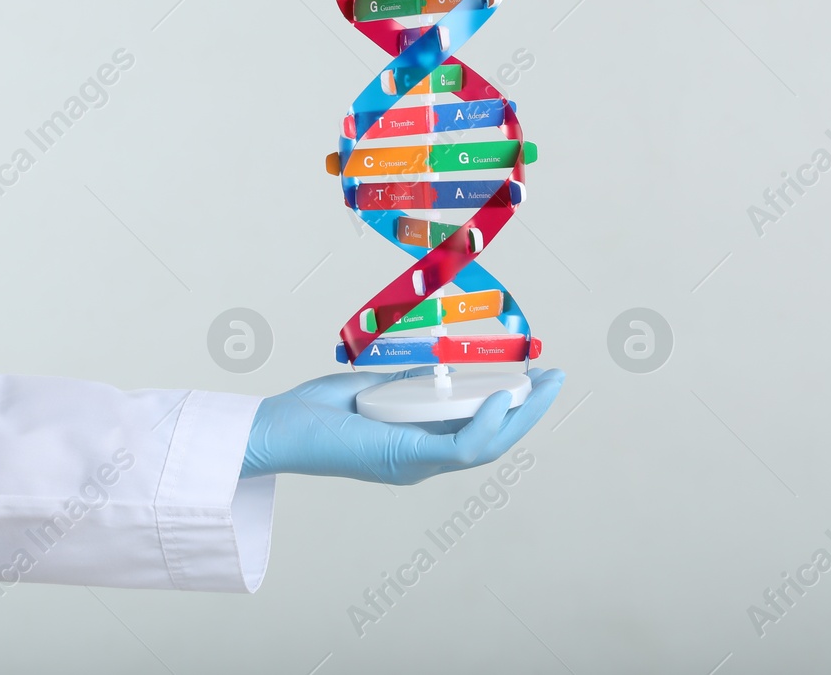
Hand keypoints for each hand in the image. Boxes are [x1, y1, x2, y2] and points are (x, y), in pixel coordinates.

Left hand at [241, 367, 563, 484]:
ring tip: (543, 385)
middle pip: (493, 441)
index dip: (511, 408)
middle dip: (530, 411)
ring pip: (485, 447)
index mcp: (416, 446)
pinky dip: (484, 425)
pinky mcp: (402, 458)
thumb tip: (435, 366)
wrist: (274, 431)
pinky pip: (458, 447)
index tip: (534, 377)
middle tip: (556, 378)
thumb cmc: (312, 413)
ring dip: (520, 416)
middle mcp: (421, 461)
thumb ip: (404, 384)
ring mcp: (414, 464)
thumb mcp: (369, 389)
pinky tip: (499, 397)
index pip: (477, 431)